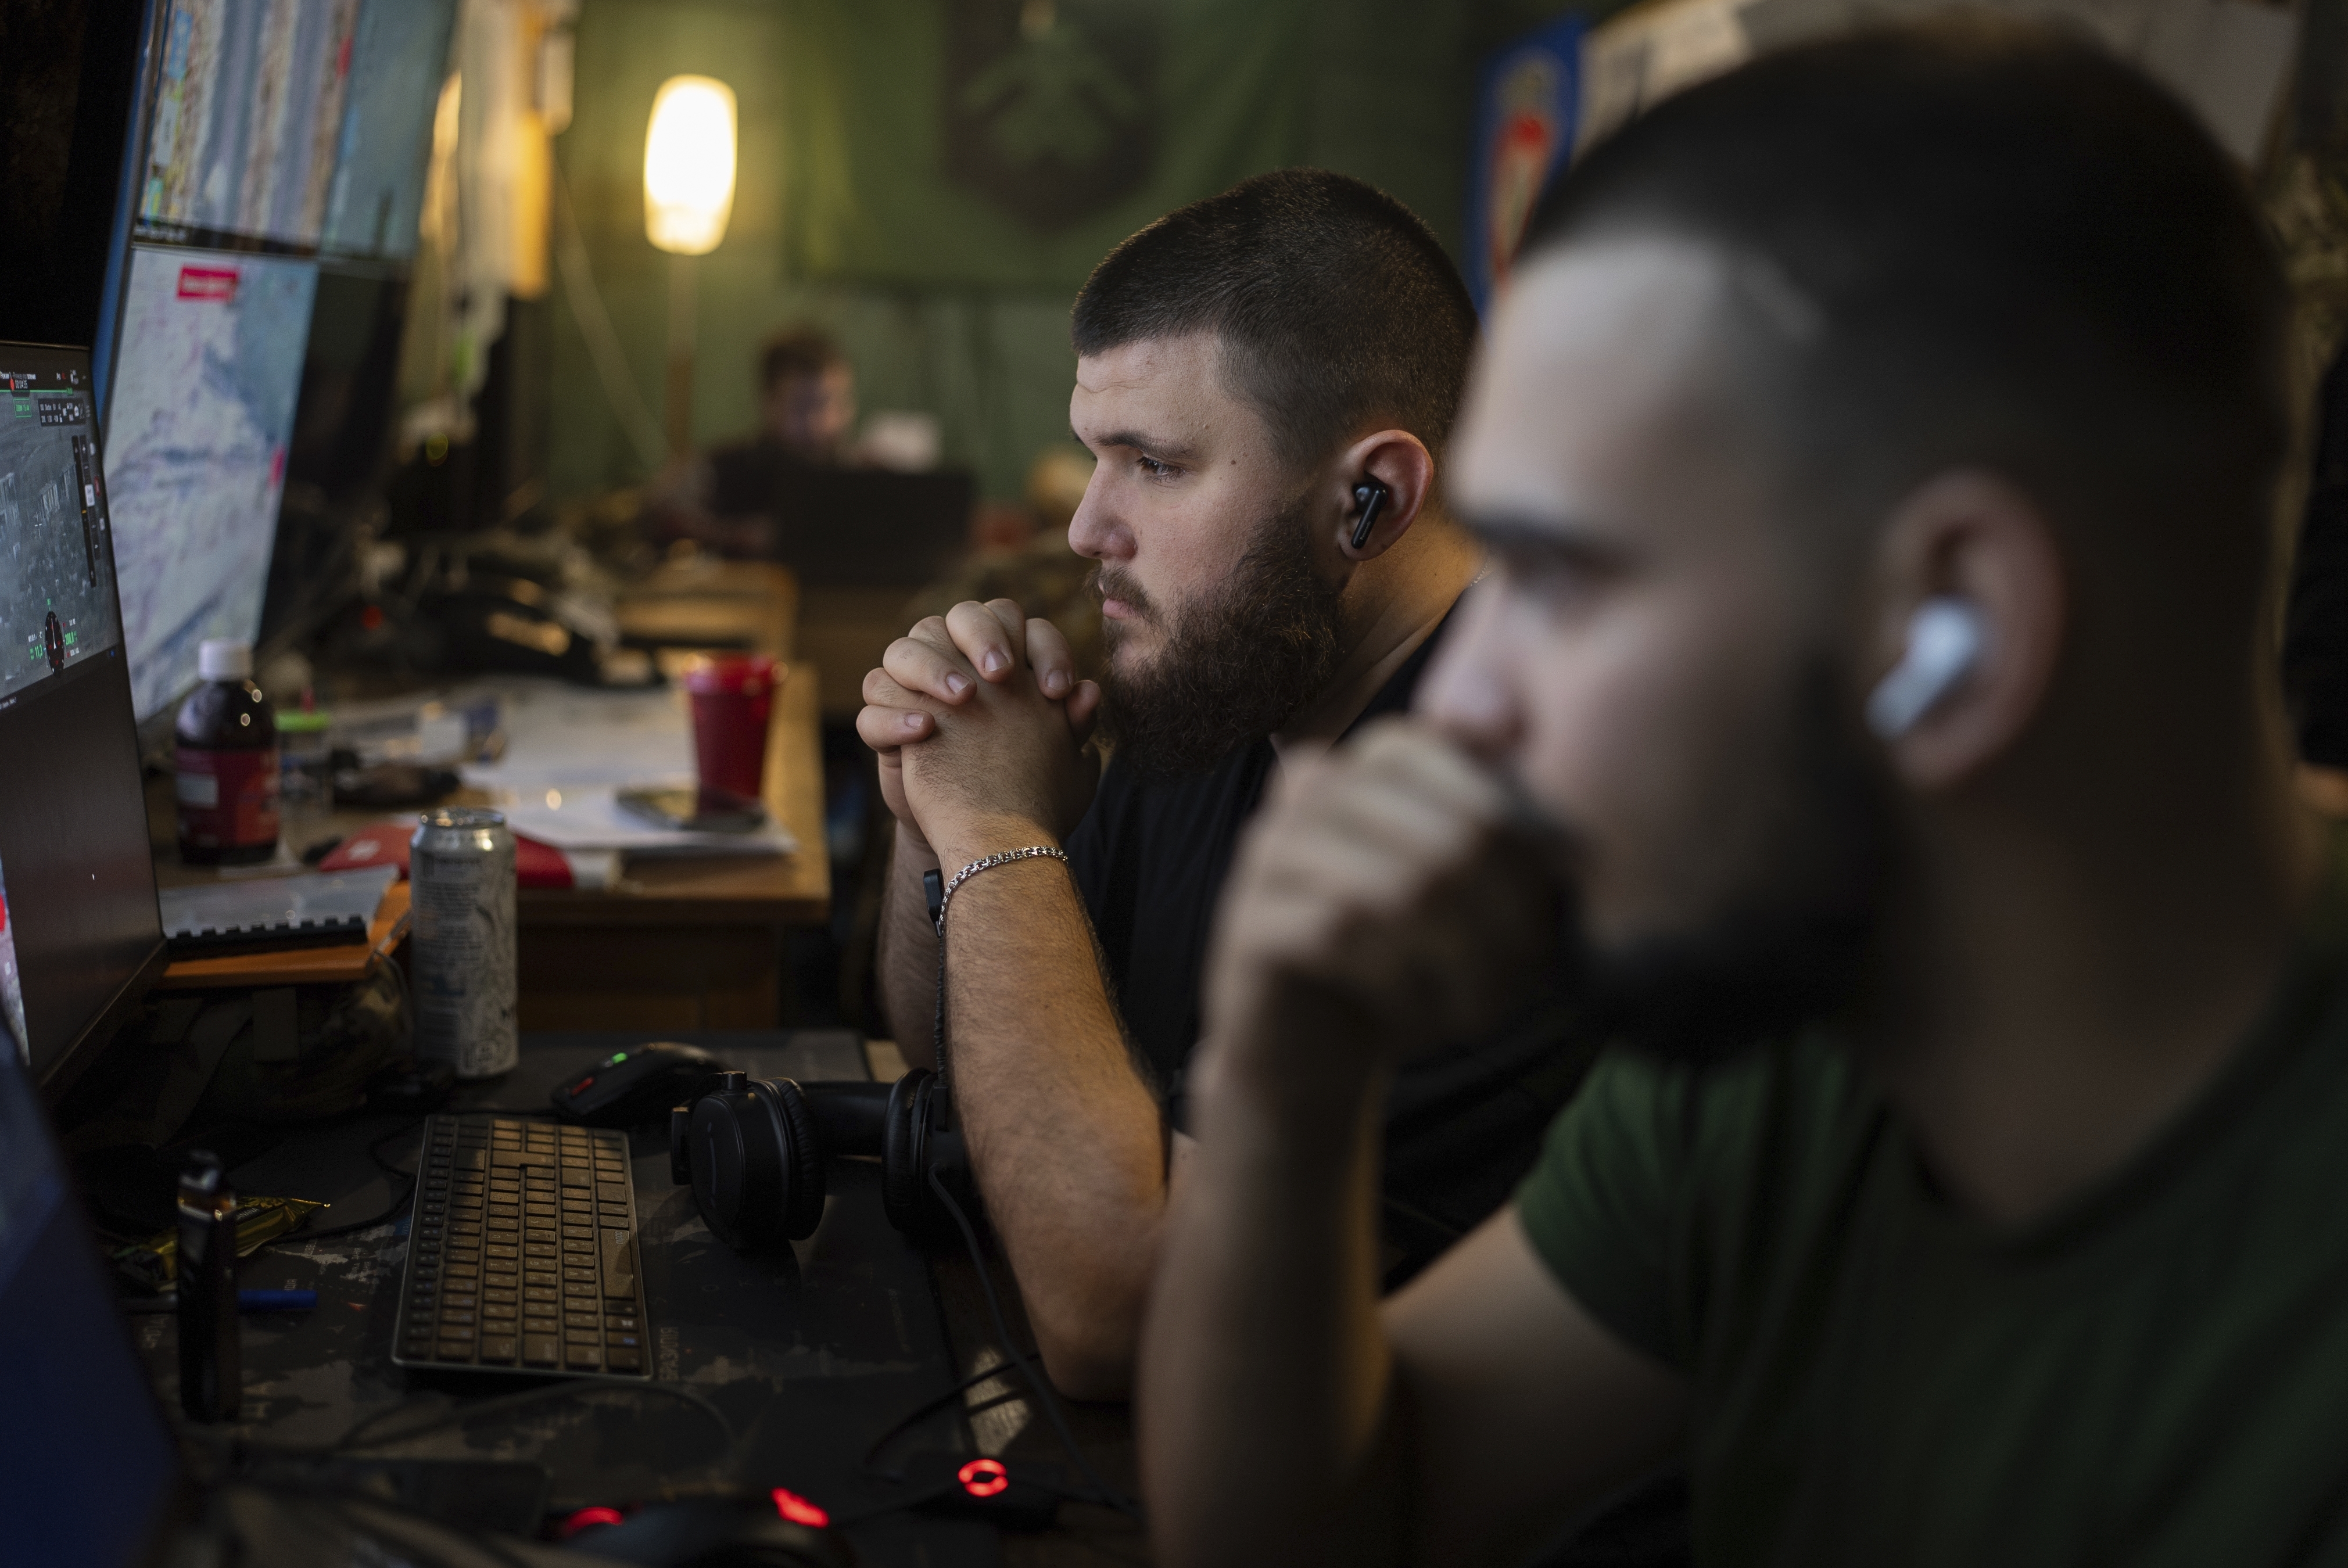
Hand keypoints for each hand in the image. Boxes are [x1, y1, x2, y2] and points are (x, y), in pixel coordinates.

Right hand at [857, 599, 1101, 854]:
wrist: (981, 833)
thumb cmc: (1023, 782)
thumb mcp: (1057, 758)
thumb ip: (1072, 723)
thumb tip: (1090, 692)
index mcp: (1002, 656)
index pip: (1017, 622)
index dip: (1041, 647)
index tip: (1058, 692)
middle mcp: (956, 660)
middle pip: (959, 616)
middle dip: (982, 636)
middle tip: (1001, 674)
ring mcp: (915, 688)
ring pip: (904, 649)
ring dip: (932, 668)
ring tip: (963, 698)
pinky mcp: (885, 722)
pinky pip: (875, 703)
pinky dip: (897, 715)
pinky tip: (926, 731)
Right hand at [1201, 719, 1561, 1093]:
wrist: (1309, 1050)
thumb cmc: (1401, 965)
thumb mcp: (1469, 901)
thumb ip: (1510, 855)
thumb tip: (1577, 851)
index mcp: (1373, 760)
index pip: (1470, 765)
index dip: (1524, 844)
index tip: (1546, 911)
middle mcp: (1314, 786)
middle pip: (1451, 838)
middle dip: (1504, 926)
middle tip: (1520, 984)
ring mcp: (1271, 850)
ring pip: (1402, 890)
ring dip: (1458, 967)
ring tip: (1472, 1012)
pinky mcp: (1248, 922)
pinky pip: (1343, 936)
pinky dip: (1398, 987)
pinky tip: (1412, 1019)